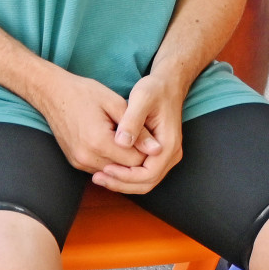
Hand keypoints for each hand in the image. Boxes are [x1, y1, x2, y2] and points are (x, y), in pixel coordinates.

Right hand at [28, 67, 143, 176]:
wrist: (52, 93)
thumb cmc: (83, 93)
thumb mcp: (115, 103)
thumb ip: (137, 129)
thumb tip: (157, 149)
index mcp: (99, 142)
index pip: (136, 160)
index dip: (146, 149)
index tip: (148, 135)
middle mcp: (87, 157)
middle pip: (125, 169)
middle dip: (136, 156)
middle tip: (140, 137)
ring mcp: (79, 162)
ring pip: (114, 172)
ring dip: (123, 160)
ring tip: (125, 138)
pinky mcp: (75, 162)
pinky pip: (101, 168)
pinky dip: (110, 160)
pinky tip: (112, 143)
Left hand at [94, 72, 183, 194]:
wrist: (168, 85)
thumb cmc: (155, 90)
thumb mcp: (142, 98)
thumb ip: (132, 121)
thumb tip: (121, 143)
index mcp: (168, 145)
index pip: (148, 174)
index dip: (126, 176)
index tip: (105, 170)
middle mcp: (170, 155)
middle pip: (146, 183)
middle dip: (121, 183)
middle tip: (98, 178)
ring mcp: (164, 156)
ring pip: (144, 181)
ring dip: (122, 182)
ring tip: (99, 177)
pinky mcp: (157, 154)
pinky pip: (142, 173)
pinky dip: (126, 175)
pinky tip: (108, 169)